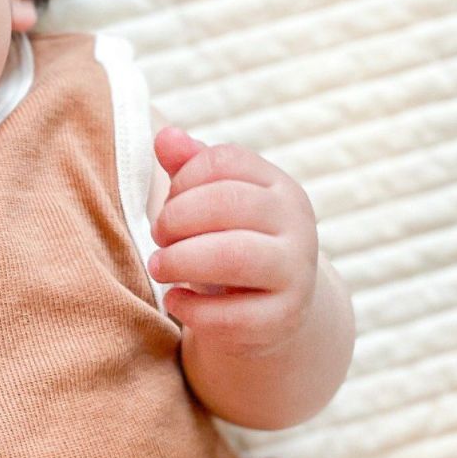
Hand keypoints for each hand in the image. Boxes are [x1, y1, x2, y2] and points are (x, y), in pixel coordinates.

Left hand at [149, 126, 319, 357]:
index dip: (182, 180)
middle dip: (177, 220)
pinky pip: (231, 315)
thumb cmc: (232, 245)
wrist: (272, 311)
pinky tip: (175, 301)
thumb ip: (189, 167)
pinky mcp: (282, 319)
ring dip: (181, 261)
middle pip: (228, 203)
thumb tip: (165, 137)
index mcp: (280, 187)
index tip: (169, 205)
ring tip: (159, 267)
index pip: (224, 161)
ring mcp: (295, 273)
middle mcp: (297, 225)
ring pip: (234, 256)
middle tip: (158, 238)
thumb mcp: (214, 204)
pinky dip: (191, 308)